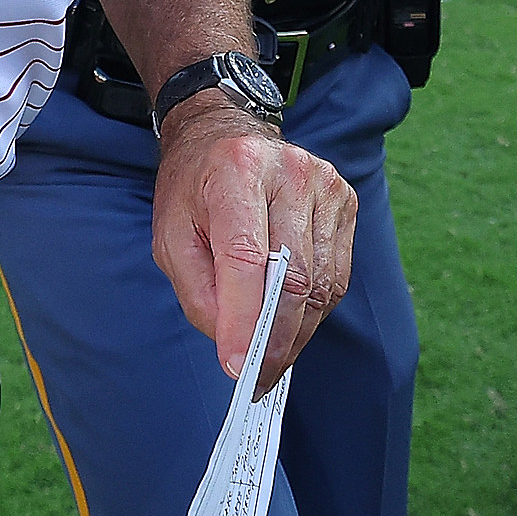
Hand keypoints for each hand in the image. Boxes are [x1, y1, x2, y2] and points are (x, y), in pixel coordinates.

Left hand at [151, 101, 356, 395]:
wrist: (225, 136)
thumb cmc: (193, 191)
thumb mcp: (171, 236)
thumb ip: (198, 292)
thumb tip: (234, 348)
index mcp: (235, 170)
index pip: (246, 256)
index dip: (243, 318)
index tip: (236, 368)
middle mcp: (289, 171)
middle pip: (292, 276)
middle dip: (274, 339)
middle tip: (257, 379)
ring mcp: (325, 183)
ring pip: (320, 283)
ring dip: (296, 332)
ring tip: (270, 358)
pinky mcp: (345, 200)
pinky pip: (336, 275)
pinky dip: (312, 310)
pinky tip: (289, 322)